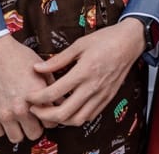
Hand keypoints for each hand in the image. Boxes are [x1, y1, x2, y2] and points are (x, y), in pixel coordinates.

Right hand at [0, 34, 53, 142]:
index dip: (51, 117)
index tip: (47, 113)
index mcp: (38, 96)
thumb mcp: (42, 69)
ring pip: (17, 138)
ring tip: (20, 119)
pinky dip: (3, 127)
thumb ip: (53, 87)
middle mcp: (21, 108)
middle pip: (35, 134)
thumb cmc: (18, 57)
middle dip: (37, 126)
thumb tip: (62, 101)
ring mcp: (4, 113)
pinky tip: (6, 115)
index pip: (52, 122)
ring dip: (20, 130)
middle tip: (34, 117)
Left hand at [26, 18, 144, 126]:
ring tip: (50, 111)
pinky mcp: (108, 98)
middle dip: (45, 115)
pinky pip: (89, 116)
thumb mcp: (79, 44)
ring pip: (77, 119)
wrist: (130, 42)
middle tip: (35, 109)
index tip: (29, 96)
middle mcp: (93, 87)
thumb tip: (37, 68)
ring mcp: (102, 95)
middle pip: (64, 113)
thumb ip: (58, 59)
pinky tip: (68, 109)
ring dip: (60, 120)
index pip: (54, 93)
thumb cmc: (105, 39)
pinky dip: (75, 117)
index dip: (37, 98)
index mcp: (84, 71)